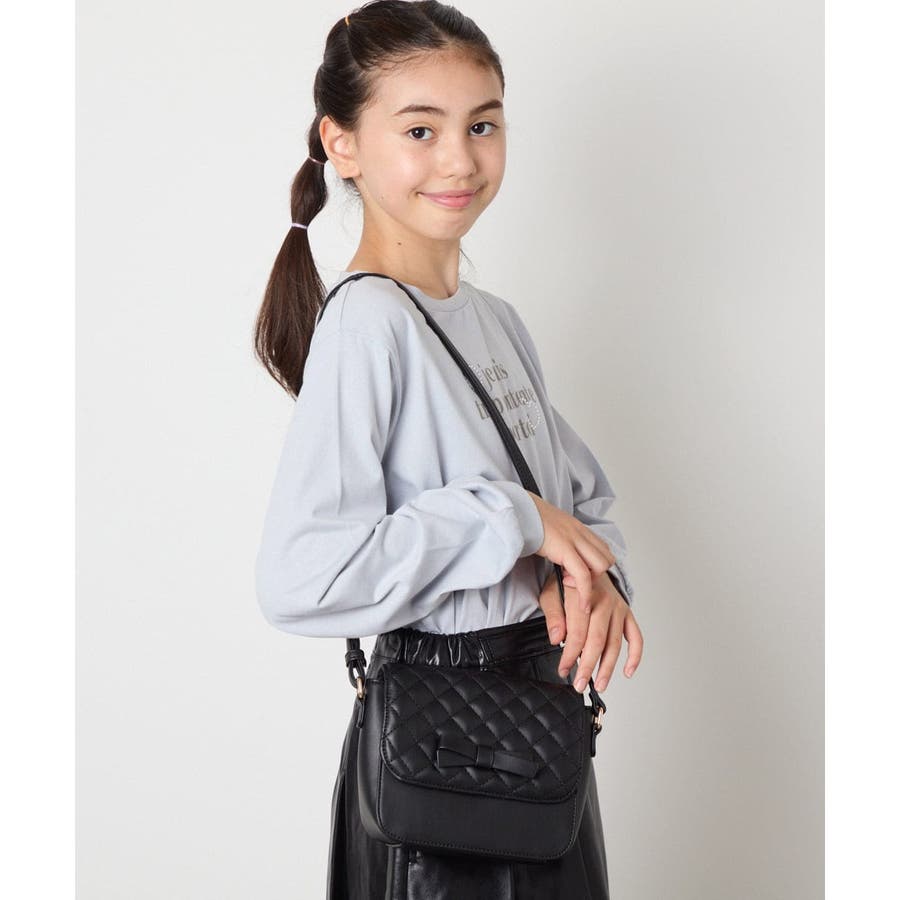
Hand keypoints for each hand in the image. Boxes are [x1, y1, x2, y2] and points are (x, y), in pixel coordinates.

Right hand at [526, 491, 617, 611]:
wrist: (518, 510)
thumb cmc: (528, 520)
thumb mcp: (551, 527)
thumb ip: (560, 538)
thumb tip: (557, 549)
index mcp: (578, 527)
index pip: (603, 549)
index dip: (596, 565)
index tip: (580, 573)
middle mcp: (581, 532)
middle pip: (607, 558)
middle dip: (597, 575)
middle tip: (575, 579)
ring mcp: (575, 540)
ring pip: (601, 566)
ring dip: (591, 581)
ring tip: (570, 583)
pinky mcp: (565, 549)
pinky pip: (584, 575)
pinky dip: (586, 593)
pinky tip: (581, 604)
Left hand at [537, 565, 643, 693]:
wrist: (588, 564)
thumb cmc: (567, 582)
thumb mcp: (551, 592)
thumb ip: (553, 615)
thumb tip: (558, 640)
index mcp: (583, 595)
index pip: (577, 632)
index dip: (570, 655)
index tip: (563, 670)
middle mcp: (605, 601)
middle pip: (597, 640)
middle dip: (588, 666)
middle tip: (580, 684)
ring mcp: (619, 608)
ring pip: (615, 643)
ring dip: (608, 667)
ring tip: (600, 685)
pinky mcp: (628, 613)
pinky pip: (636, 637)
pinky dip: (635, 655)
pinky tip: (627, 671)